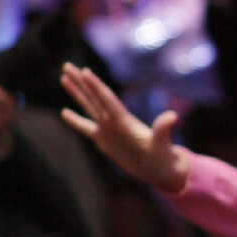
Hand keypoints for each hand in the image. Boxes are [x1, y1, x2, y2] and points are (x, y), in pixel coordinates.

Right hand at [59, 64, 189, 193]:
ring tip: (63, 78)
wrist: (159, 170)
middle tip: (67, 65)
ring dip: (76, 93)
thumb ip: (163, 129)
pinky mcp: (104, 140)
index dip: (96, 86)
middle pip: (93, 96)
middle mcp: (114, 121)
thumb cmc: (163, 158)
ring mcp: (107, 129)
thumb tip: (172, 116)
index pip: (106, 99)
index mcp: (124, 120)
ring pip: (88, 106)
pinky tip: (64, 112)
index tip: (84, 71)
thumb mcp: (162, 144)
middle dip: (80, 81)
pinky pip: (86, 127)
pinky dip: (75, 120)